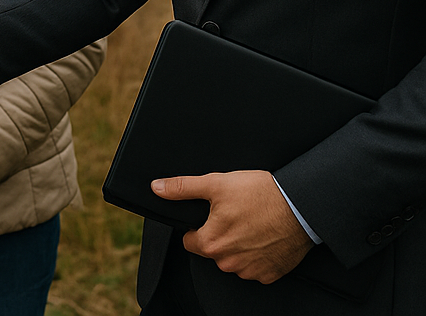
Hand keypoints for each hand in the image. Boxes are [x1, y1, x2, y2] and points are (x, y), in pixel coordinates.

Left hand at [152, 170, 313, 282]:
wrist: (299, 206)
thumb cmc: (259, 194)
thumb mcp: (215, 183)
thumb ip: (183, 187)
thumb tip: (158, 188)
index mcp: (211, 243)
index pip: (189, 240)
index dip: (197, 226)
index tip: (209, 215)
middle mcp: (228, 263)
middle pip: (212, 250)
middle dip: (218, 234)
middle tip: (233, 214)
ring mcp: (250, 271)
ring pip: (233, 259)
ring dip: (238, 245)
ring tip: (250, 222)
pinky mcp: (270, 274)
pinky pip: (255, 266)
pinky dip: (256, 253)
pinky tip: (263, 235)